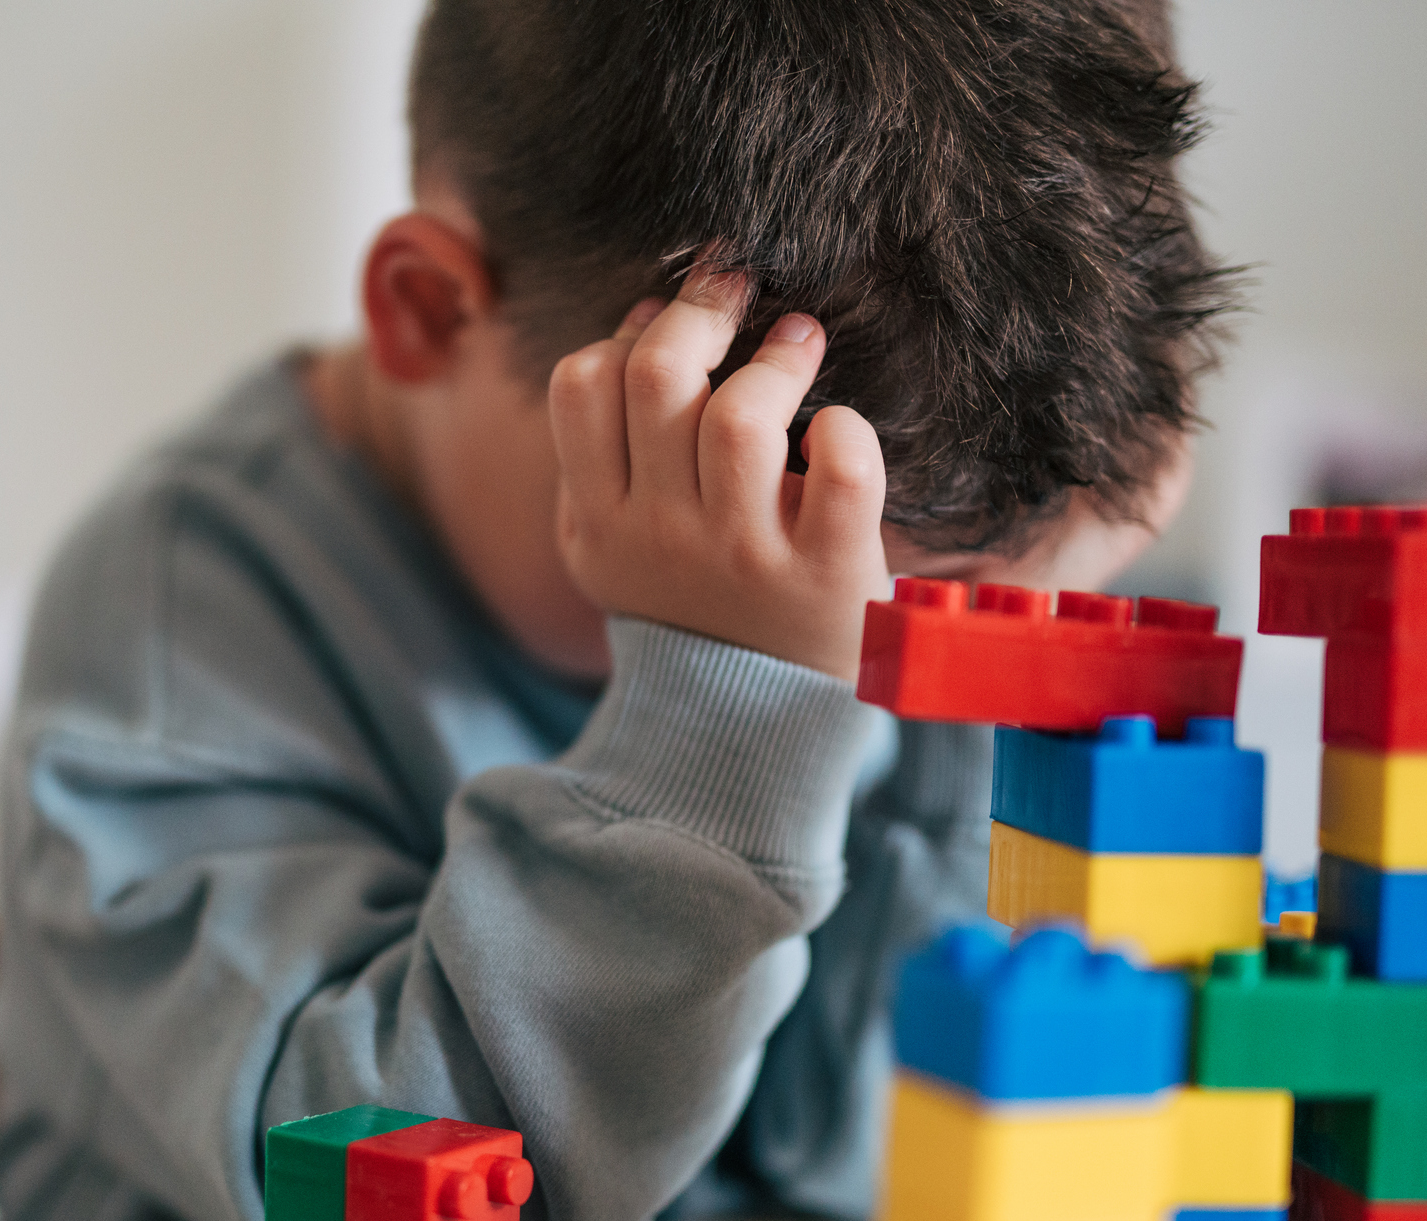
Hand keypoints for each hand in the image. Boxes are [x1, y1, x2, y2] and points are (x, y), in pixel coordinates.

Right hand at [548, 266, 889, 680]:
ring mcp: (744, 556)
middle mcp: (664, 535)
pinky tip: (837, 434)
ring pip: (743, 418)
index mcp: (602, 521)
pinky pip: (842, 470)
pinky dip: (846, 432)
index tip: (667, 324)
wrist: (747, 728)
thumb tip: (641, 324)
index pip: (580, 387)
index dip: (625, 334)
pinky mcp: (826, 572)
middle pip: (660, 379)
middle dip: (702, 308)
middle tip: (737, 285)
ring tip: (797, 342)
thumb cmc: (686, 604)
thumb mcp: (610, 545)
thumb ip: (604, 452)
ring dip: (777, 360)